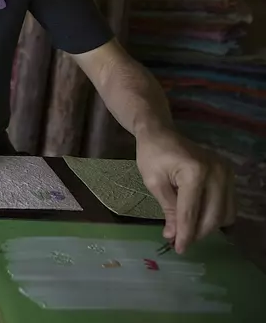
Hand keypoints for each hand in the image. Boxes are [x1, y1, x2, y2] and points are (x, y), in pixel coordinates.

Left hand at [136, 126, 235, 253]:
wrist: (161, 133)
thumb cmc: (152, 155)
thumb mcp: (154, 182)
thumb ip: (168, 209)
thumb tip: (173, 236)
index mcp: (195, 172)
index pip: (191, 212)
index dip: (185, 234)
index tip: (179, 249)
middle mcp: (217, 172)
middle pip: (213, 216)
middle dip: (198, 233)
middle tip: (181, 242)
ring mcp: (227, 173)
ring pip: (225, 214)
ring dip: (208, 226)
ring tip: (189, 230)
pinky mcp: (230, 175)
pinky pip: (228, 205)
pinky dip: (216, 216)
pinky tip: (200, 217)